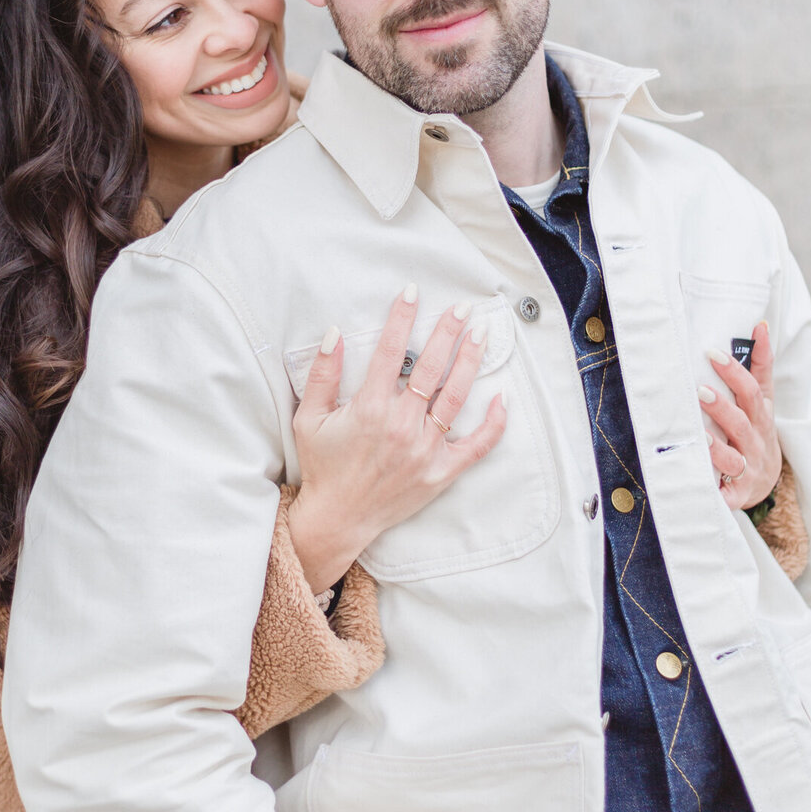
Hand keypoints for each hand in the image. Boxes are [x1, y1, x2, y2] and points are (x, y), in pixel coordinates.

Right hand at [288, 287, 506, 591]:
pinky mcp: (440, 472)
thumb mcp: (308, 418)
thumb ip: (321, 374)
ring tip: (480, 335)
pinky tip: (502, 399)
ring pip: (455, 397)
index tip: (412, 292)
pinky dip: (492, 424)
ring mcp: (425, 450)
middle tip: (462, 307)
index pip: (390, 351)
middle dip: (448, 332)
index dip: (402, 318)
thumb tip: (334, 333)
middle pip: (431, 368)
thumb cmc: (323, 466)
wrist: (337, 519)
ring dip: (470, 362)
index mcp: (369, 409)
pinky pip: (475, 447)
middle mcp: (401, 425)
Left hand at [698, 321, 781, 511]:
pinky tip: (701, 482)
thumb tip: (760, 325)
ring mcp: (747, 469)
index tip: (713, 352)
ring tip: (701, 435)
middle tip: (700, 390)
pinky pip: (725, 493)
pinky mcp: (736, 494)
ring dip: (717, 448)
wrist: (764, 481)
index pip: (752, 390)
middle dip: (722, 406)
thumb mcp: (762, 400)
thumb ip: (759, 366)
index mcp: (761, 416)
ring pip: (733, 459)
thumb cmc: (756, 432)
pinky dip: (715, 491)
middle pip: (742, 421)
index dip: (736, 371)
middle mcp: (756, 441)